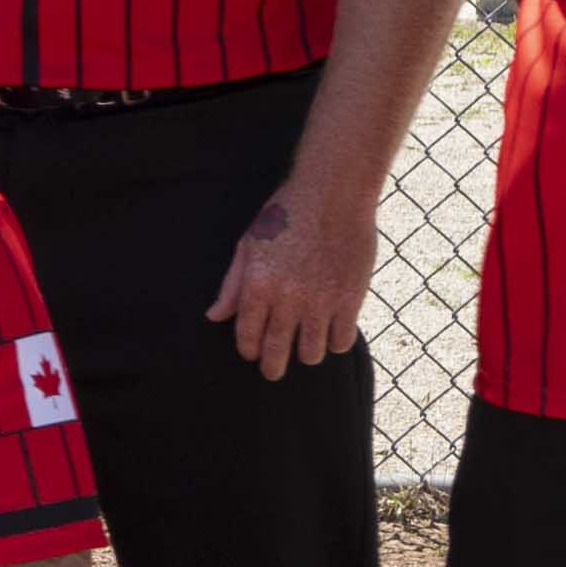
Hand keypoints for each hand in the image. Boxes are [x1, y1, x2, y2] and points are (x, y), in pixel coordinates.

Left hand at [206, 176, 371, 379]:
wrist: (333, 194)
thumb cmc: (286, 214)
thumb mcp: (249, 245)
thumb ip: (232, 285)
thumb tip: (215, 317)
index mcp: (258, 285)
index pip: (247, 336)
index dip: (248, 350)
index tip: (251, 353)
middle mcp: (288, 298)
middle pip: (277, 350)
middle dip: (272, 367)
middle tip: (273, 371)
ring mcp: (321, 301)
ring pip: (310, 352)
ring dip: (305, 355)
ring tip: (303, 350)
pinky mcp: (351, 299)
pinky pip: (341, 340)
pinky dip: (335, 344)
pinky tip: (330, 336)